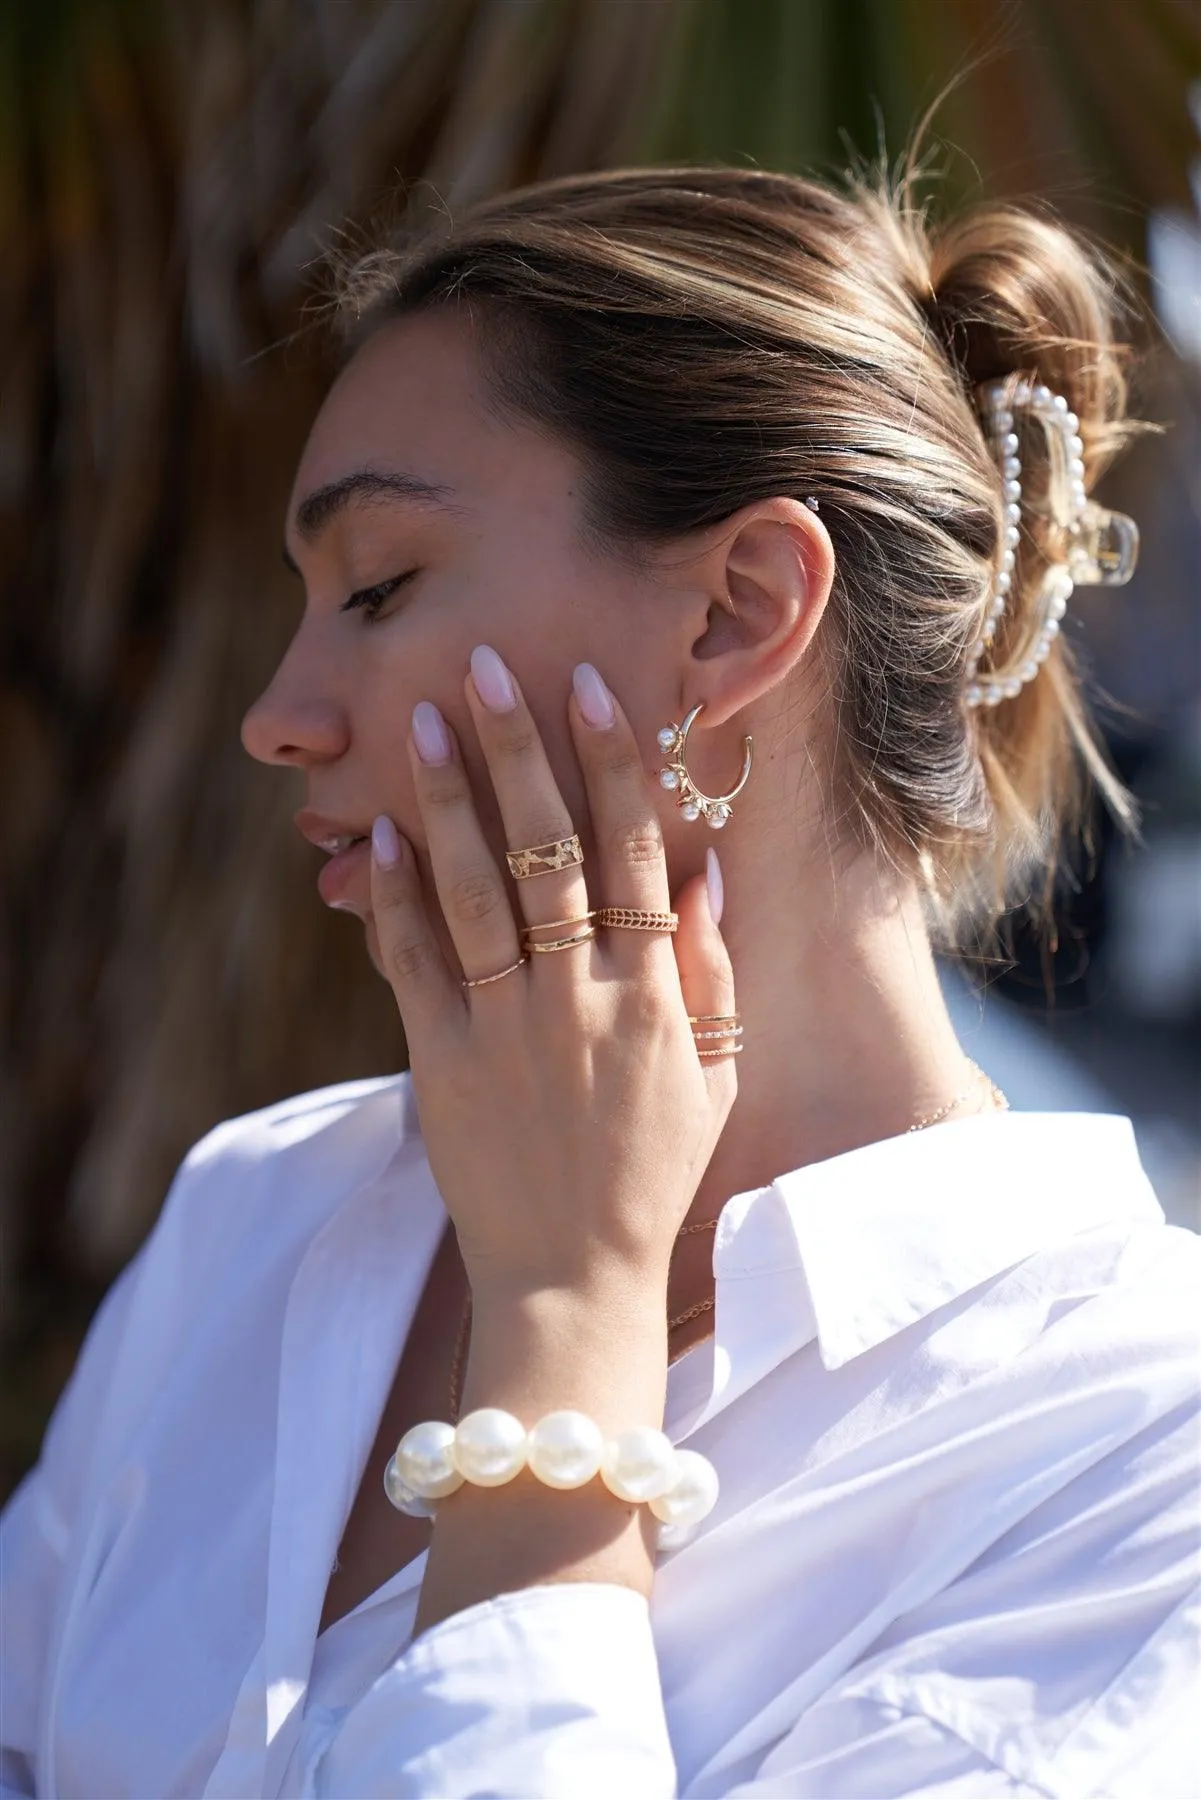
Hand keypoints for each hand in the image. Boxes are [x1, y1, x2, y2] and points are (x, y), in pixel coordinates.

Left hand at [367, 647, 737, 1305]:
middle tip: (483, 667)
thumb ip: (711, 971)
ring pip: (473, 890)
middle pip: (545, 849)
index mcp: (648, 995)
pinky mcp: (440, 1061)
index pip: (632, 853)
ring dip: (446, 798)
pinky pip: (413, 962)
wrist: (572, 1278)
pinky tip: (379, 835)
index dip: (610, 764)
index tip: (589, 688)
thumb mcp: (713, 1076)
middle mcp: (576, 997)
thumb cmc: (651, 1173)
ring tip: (419, 722)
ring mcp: (504, 1027)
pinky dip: (393, 897)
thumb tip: (705, 868)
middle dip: (515, 749)